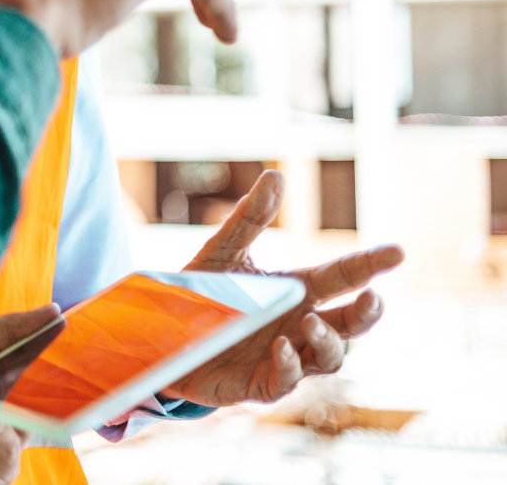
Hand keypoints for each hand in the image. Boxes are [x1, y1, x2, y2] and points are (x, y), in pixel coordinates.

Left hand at [0, 305, 60, 484]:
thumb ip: (5, 330)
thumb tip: (51, 313)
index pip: (33, 360)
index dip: (51, 346)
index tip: (67, 325)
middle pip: (39, 394)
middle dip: (54, 378)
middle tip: (68, 359)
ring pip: (31, 424)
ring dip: (30, 405)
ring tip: (29, 383)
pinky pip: (7, 453)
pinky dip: (2, 433)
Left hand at [161, 169, 404, 405]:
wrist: (162, 332)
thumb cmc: (204, 291)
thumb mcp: (223, 250)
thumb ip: (250, 218)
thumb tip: (276, 175)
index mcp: (299, 292)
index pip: (344, 277)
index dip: (371, 265)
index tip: (398, 251)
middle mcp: (300, 326)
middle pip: (349, 324)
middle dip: (366, 313)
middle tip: (372, 298)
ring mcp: (284, 358)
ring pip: (327, 358)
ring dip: (326, 342)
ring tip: (311, 322)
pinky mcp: (258, 384)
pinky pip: (285, 382)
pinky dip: (289, 367)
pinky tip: (281, 347)